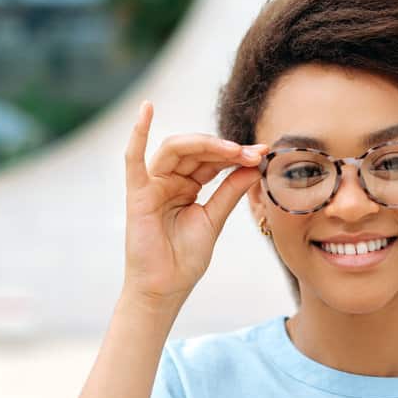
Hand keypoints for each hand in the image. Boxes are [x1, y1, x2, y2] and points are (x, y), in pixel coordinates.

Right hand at [120, 100, 266, 306]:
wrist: (165, 289)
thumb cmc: (185, 259)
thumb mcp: (214, 219)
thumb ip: (230, 190)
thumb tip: (253, 165)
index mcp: (186, 186)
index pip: (212, 160)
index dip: (237, 154)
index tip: (264, 153)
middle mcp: (168, 180)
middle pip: (197, 150)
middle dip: (227, 149)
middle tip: (254, 152)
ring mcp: (152, 184)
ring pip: (177, 149)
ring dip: (206, 144)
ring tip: (234, 150)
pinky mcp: (137, 193)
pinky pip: (133, 159)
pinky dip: (138, 132)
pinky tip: (147, 109)